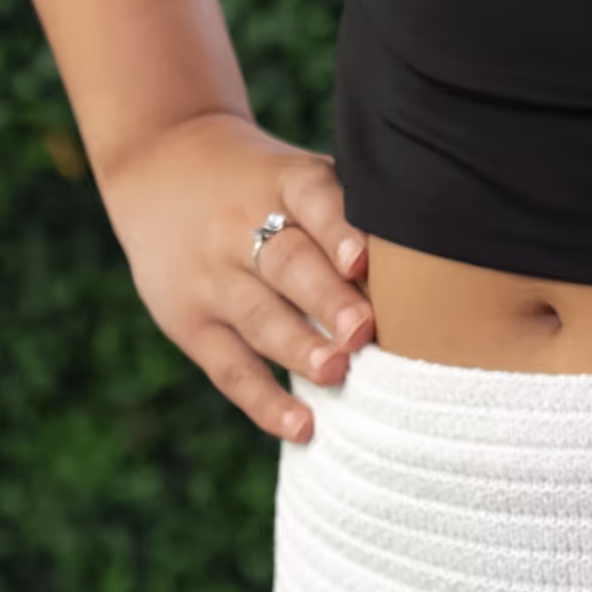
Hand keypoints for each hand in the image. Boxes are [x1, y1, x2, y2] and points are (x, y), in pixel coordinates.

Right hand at [98, 109, 373, 441]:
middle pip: (287, 263)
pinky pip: (230, 367)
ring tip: (336, 373)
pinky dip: (266, 402)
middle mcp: (242, 226)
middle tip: (363, 331)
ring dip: (299, 348)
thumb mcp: (295, 172)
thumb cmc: (261, 183)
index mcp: (283, 181)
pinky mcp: (191, 323)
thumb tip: (431, 270)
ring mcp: (213, 278)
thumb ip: (349, 213)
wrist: (159, 164)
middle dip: (327, 300)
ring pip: (258, 316)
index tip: (363, 260)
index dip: (338, 230)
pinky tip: (303, 427)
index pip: (311, 197)